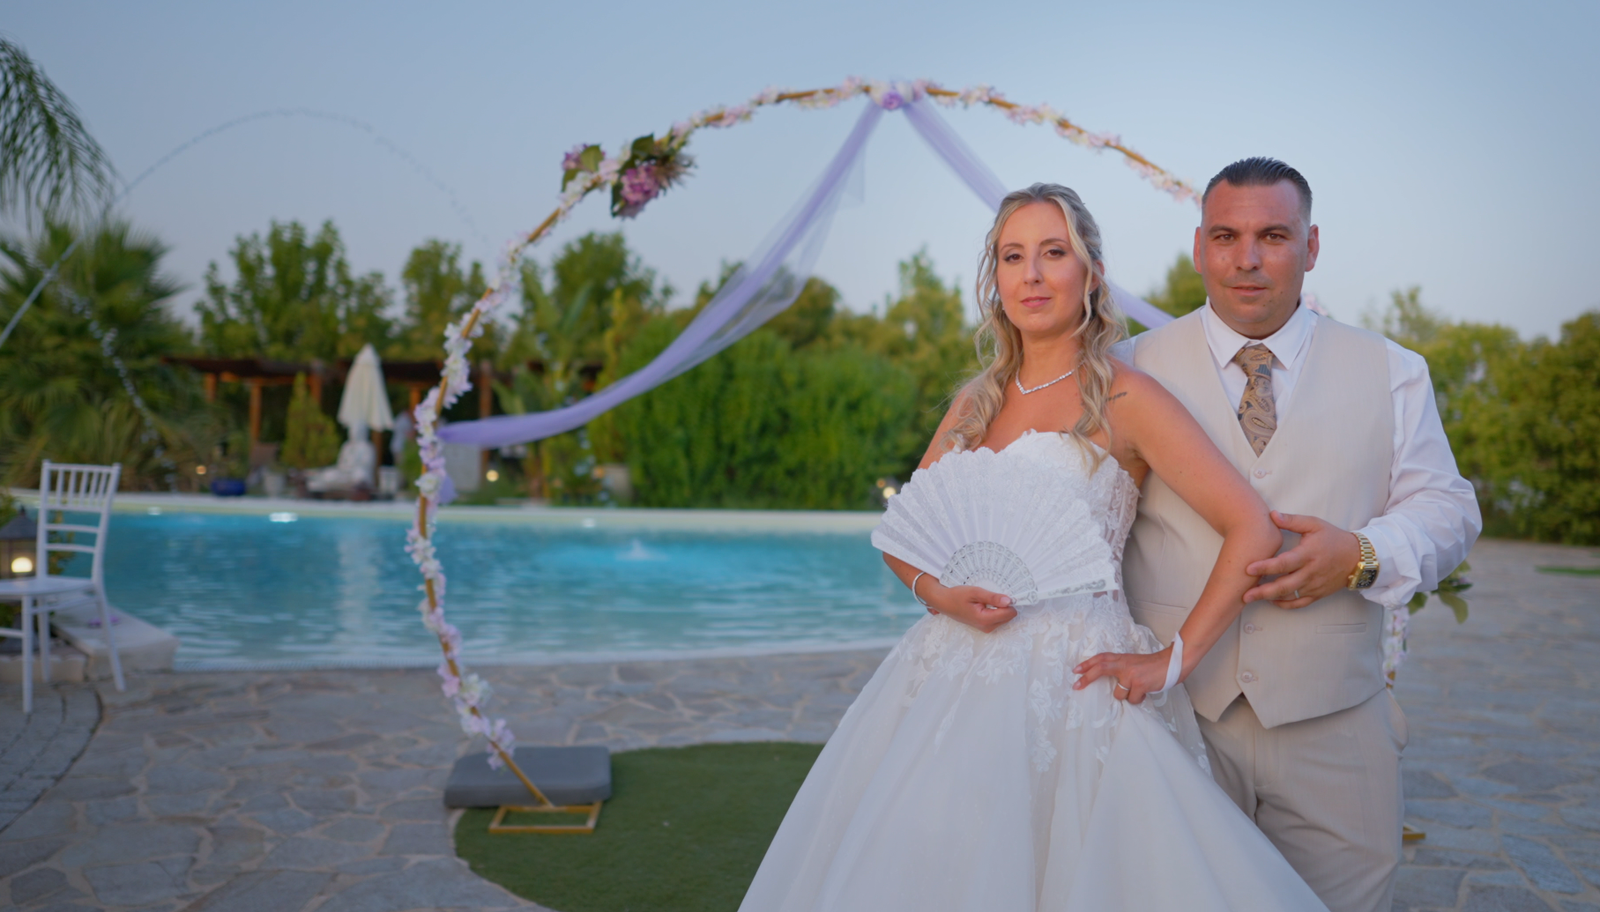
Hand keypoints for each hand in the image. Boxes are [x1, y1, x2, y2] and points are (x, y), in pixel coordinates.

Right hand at [925, 583, 1015, 632]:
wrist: (944, 602)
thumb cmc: (957, 596)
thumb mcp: (975, 592)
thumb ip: (992, 597)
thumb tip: (1009, 601)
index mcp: (985, 619)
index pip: (1009, 613)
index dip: (1009, 602)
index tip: (1002, 593)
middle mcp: (987, 627)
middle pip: (1009, 616)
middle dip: (1004, 605)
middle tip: (992, 595)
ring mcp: (986, 628)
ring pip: (1004, 617)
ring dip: (1000, 607)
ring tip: (986, 599)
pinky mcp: (985, 626)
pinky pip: (998, 618)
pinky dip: (996, 610)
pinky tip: (985, 604)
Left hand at [1072, 647, 1171, 704]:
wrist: (1172, 663)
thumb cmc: (1153, 665)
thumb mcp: (1134, 663)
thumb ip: (1121, 668)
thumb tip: (1111, 683)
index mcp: (1122, 658)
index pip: (1101, 658)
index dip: (1087, 663)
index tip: (1075, 670)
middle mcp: (1125, 665)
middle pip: (1100, 668)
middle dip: (1087, 677)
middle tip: (1076, 686)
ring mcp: (1131, 675)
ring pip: (1119, 694)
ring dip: (1127, 697)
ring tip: (1138, 690)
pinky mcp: (1140, 684)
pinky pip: (1133, 700)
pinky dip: (1138, 700)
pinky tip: (1145, 693)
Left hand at [1242, 511, 1360, 608]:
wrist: (1357, 557)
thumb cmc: (1333, 538)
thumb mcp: (1314, 524)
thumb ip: (1292, 521)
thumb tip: (1272, 515)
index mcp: (1308, 555)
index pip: (1284, 563)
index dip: (1265, 567)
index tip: (1248, 568)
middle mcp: (1310, 573)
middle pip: (1284, 585)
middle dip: (1263, 591)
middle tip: (1244, 594)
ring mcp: (1314, 585)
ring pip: (1290, 596)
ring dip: (1270, 598)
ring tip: (1251, 598)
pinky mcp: (1318, 593)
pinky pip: (1300, 603)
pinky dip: (1285, 605)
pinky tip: (1272, 601)